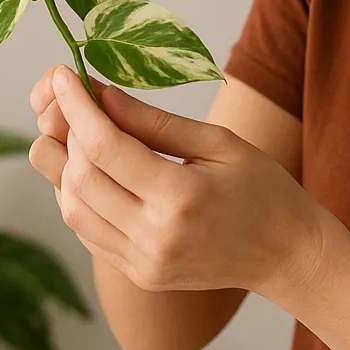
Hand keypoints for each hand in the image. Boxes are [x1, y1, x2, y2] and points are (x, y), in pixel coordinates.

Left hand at [26, 64, 327, 297]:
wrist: (286, 252)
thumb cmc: (262, 187)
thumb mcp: (218, 141)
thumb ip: (155, 122)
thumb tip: (102, 95)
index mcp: (181, 199)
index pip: (105, 148)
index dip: (76, 107)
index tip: (63, 75)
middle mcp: (155, 238)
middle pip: (80, 179)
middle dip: (68, 131)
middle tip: (73, 99)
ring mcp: (144, 263)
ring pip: (73, 210)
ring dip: (64, 166)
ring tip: (79, 131)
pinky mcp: (139, 275)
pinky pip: (87, 233)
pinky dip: (76, 196)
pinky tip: (89, 168)